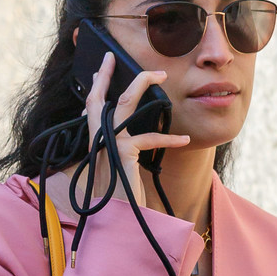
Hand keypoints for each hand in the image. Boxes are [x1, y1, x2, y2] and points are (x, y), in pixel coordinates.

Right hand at [84, 51, 188, 192]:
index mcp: (95, 142)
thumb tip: (129, 138)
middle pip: (99, 98)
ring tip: (160, 75)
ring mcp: (109, 144)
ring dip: (143, 83)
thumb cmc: (120, 197)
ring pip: (125, 103)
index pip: (91, 108)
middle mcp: (97, 139)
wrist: (118, 219)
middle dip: (105, 75)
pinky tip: (185, 140)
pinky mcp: (124, 151)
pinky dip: (170, 140)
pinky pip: (150, 137)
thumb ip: (119, 149)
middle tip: (111, 57)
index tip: (98, 70)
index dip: (95, 87)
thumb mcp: (119, 169)